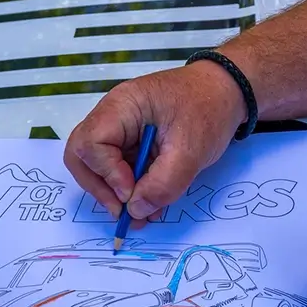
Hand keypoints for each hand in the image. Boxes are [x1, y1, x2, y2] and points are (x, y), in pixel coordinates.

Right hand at [65, 61, 245, 221]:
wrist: (226, 93)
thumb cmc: (209, 109)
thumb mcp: (191, 152)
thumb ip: (163, 185)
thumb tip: (135, 210)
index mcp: (123, 106)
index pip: (92, 143)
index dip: (108, 174)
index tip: (131, 194)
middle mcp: (113, 115)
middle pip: (81, 155)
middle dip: (100, 188)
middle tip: (123, 210)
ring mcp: (118, 128)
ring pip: (96, 166)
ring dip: (114, 193)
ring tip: (140, 213)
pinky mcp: (129, 141)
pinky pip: (117, 168)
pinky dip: (128, 189)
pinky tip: (147, 203)